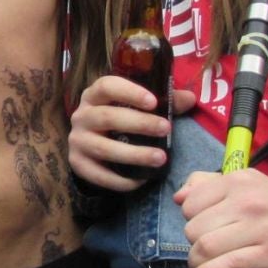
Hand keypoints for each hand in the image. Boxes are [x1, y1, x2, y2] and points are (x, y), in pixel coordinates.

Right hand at [68, 77, 195, 190]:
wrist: (90, 147)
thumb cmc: (119, 120)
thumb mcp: (137, 106)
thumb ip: (164, 101)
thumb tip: (190, 99)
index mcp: (94, 95)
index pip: (107, 86)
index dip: (130, 92)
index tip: (154, 102)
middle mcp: (81, 116)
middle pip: (107, 117)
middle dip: (139, 124)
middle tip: (166, 129)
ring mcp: (77, 141)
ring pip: (104, 148)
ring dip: (134, 154)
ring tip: (160, 158)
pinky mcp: (77, 164)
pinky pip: (99, 175)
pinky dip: (120, 180)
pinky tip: (141, 180)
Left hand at [175, 171, 267, 267]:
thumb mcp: (246, 182)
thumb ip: (209, 184)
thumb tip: (179, 197)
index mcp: (238, 181)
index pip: (191, 203)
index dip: (190, 218)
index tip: (202, 225)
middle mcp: (247, 202)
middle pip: (194, 228)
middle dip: (193, 242)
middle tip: (206, 246)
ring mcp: (258, 229)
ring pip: (206, 247)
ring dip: (197, 262)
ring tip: (202, 264)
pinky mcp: (267, 256)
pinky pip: (226, 267)